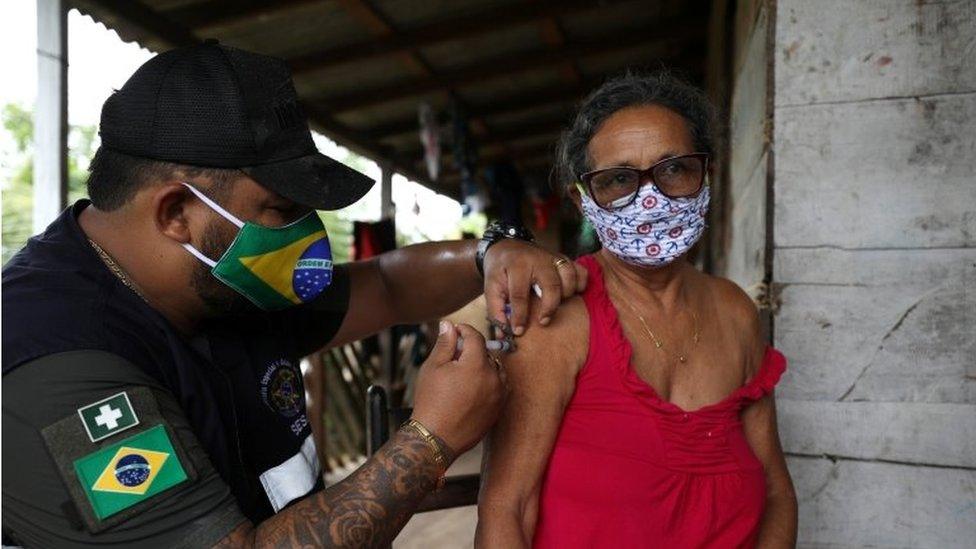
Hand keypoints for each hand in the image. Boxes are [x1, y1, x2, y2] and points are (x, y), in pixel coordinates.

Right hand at [411, 321, 505, 457]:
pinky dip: (489, 382)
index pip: (476, 337)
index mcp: (477, 365)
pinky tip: (471, 388)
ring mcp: (499, 395)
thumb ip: (445, 343)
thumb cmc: (431, 401)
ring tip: (463, 373)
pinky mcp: (499, 409)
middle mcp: (494, 378)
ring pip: (495, 370)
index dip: (465, 330)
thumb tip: (449, 325)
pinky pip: (499, 387)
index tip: (455, 330)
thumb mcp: (433, 368)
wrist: (436, 438)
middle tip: (454, 355)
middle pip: (486, 353)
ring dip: (483, 366)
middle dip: (472, 350)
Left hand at [482, 240, 587, 335]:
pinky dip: (580, 284)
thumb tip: (502, 335)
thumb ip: (495, 310)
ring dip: (566, 295)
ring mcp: (554, 258)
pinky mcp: (564, 259)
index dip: (520, 316)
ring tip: (556, 304)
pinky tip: (571, 294)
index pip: (520, 294)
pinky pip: (581, 271)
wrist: (507, 246)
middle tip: (543, 322)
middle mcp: (538, 259)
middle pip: (552, 285)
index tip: (518, 331)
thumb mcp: (491, 286)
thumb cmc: (500, 270)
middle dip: (549, 307)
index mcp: (517, 266)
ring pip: (570, 277)